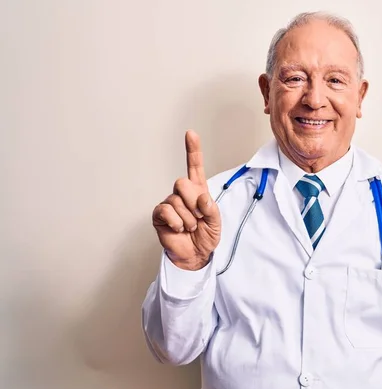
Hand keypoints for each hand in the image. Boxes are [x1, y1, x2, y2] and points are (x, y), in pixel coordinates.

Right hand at [152, 130, 220, 270]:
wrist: (196, 255)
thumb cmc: (205, 236)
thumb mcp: (216, 222)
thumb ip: (211, 208)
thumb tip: (201, 197)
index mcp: (198, 190)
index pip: (194, 166)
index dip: (192, 149)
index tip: (190, 133)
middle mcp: (182, 194)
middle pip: (182, 183)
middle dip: (193, 202)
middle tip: (198, 217)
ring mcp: (169, 203)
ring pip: (176, 200)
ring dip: (188, 218)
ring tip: (190, 227)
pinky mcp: (160, 215)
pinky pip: (166, 210)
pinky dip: (177, 222)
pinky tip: (179, 229)